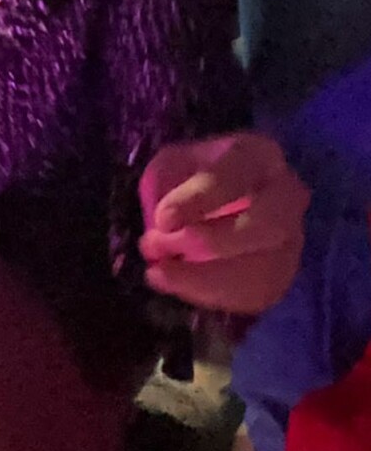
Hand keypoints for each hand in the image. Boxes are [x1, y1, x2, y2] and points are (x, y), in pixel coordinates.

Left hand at [139, 133, 308, 315]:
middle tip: (160, 248)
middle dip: (210, 241)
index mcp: (259, 155)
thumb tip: (163, 225)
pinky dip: (212, 295)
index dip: (200, 199)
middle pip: (266, 225)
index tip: (162, 220)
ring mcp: (292, 237)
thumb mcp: (175, 163)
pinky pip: (257, 294)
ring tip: (159, 273)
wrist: (221, 200)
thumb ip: (167, 186)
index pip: (237, 174)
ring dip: (205, 278)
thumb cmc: (195, 174)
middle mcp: (287, 195)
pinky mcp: (284, 272)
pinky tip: (177, 285)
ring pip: (264, 268)